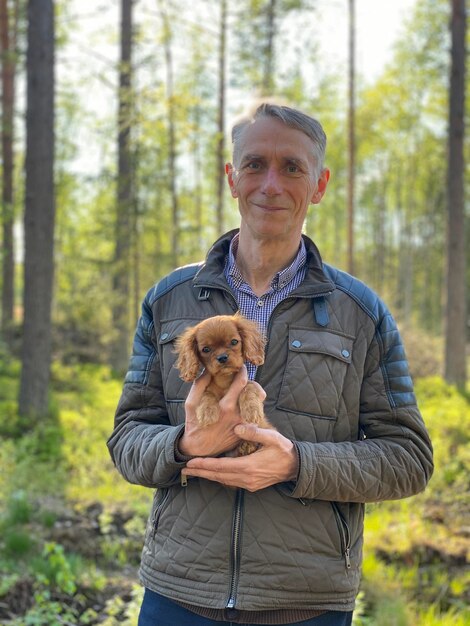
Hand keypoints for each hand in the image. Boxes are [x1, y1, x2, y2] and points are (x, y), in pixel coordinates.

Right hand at [178, 366, 264, 457]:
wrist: (199, 451)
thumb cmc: (194, 426)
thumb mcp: (190, 405)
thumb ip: (198, 386)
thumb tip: (207, 371)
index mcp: (226, 406)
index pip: (241, 383)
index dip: (242, 372)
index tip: (241, 366)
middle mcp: (239, 415)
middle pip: (254, 392)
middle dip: (250, 383)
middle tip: (244, 380)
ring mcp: (244, 424)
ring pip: (255, 404)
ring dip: (251, 397)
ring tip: (242, 394)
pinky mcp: (246, 431)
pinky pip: (253, 415)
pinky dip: (249, 408)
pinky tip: (241, 407)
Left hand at [181, 424, 298, 491]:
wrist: (296, 467)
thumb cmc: (283, 450)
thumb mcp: (272, 438)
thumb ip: (255, 432)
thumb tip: (237, 427)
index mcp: (249, 466)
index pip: (221, 466)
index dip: (205, 464)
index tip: (191, 462)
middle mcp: (246, 478)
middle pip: (218, 476)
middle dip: (201, 472)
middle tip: (184, 468)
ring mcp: (248, 484)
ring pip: (223, 480)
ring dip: (207, 475)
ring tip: (193, 471)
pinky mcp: (251, 485)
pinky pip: (230, 482)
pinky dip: (218, 477)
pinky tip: (211, 473)